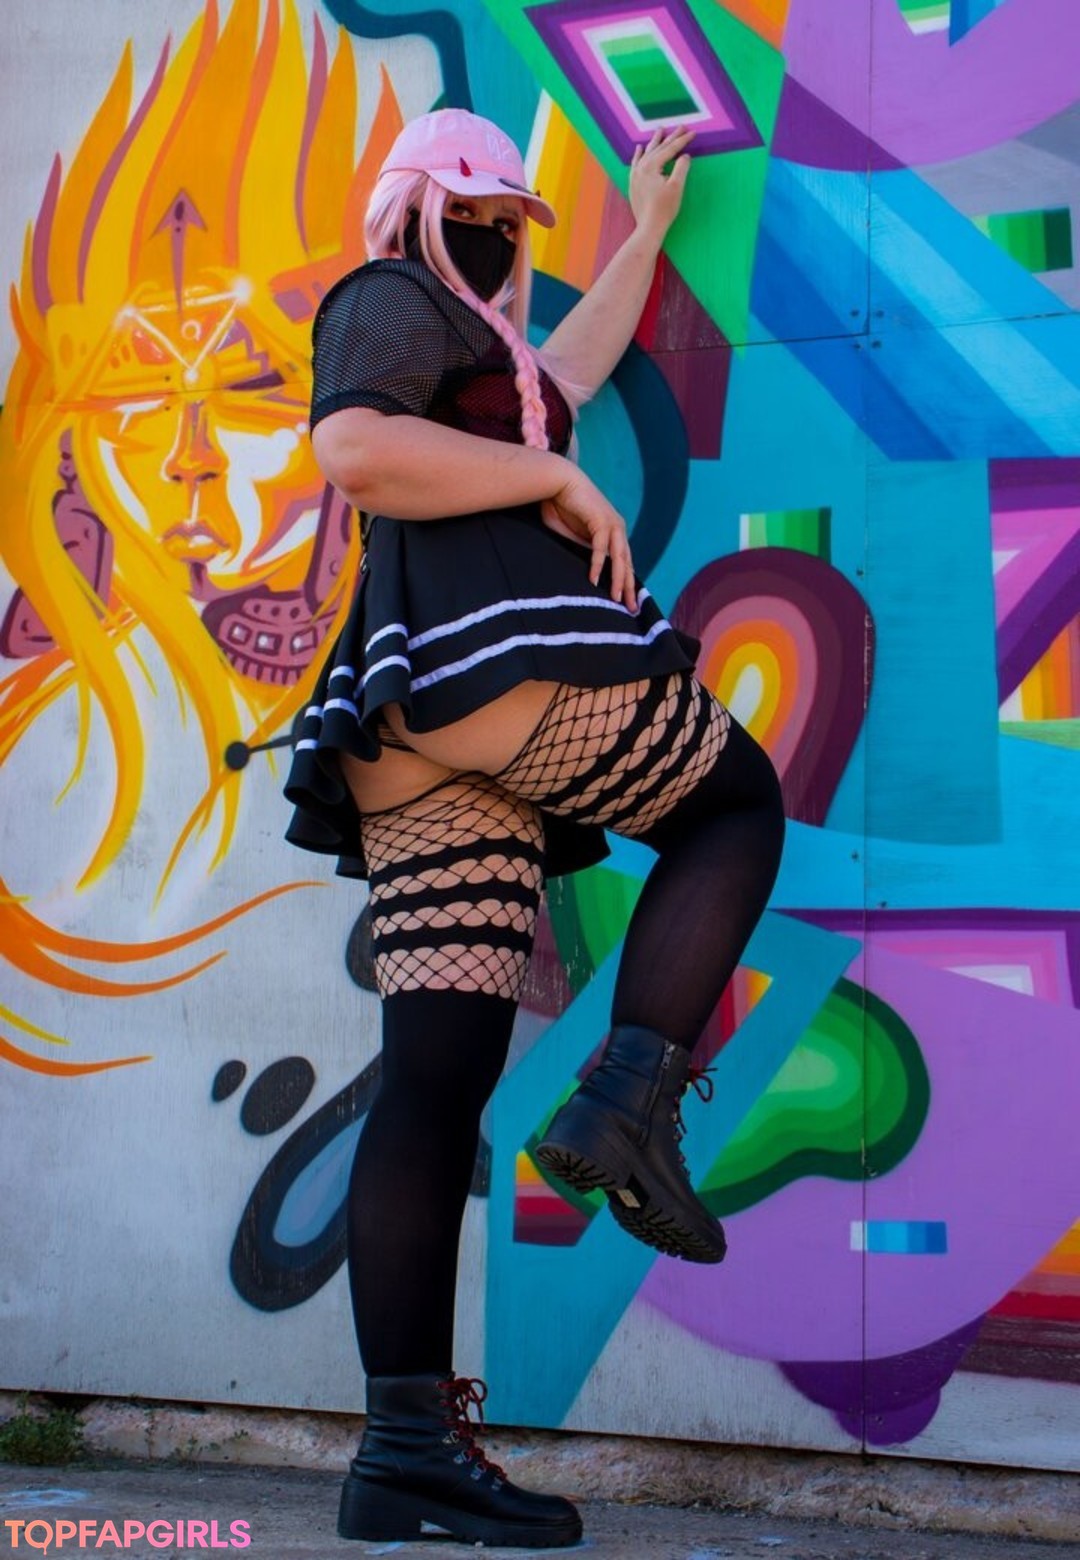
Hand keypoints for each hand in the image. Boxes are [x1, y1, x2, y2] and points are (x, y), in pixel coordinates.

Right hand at [541, 469, 637, 611]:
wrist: (557, 481)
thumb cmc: (562, 506)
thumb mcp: (574, 536)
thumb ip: (584, 551)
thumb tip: (590, 573)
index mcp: (613, 533)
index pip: (624, 562)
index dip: (626, 582)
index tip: (626, 602)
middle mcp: (617, 529)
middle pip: (627, 564)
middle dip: (629, 587)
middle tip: (631, 609)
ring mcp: (612, 524)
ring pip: (619, 558)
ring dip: (618, 580)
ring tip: (616, 599)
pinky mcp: (601, 520)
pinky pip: (600, 547)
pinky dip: (598, 563)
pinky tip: (593, 579)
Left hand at [629, 126, 694, 242]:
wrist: (649, 227)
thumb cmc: (664, 209)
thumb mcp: (677, 186)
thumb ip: (681, 167)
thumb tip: (685, 156)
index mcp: (651, 166)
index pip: (670, 149)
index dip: (683, 140)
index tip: (693, 132)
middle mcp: (641, 167)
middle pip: (658, 148)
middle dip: (671, 137)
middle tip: (681, 127)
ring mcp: (635, 175)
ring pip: (647, 153)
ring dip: (655, 141)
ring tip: (660, 130)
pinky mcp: (633, 183)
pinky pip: (636, 163)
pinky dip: (638, 154)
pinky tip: (639, 148)